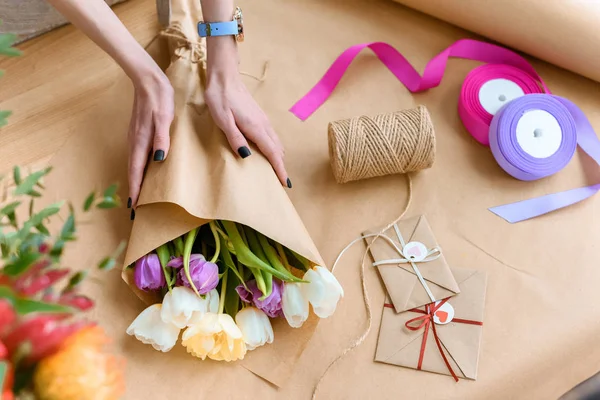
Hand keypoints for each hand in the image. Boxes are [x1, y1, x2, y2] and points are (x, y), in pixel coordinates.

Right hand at [127, 69, 174, 213]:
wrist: (147, 78)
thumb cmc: (159, 98)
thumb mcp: (164, 117)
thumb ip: (162, 138)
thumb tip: (158, 159)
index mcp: (140, 140)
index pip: (136, 171)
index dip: (136, 189)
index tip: (134, 206)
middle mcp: (134, 141)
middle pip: (133, 171)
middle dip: (134, 190)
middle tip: (134, 208)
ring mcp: (135, 136)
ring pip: (134, 163)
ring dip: (135, 180)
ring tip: (138, 195)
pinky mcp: (138, 131)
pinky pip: (137, 155)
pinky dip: (138, 168)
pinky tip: (144, 170)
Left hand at [204, 37, 289, 187]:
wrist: (225, 77)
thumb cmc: (220, 98)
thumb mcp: (223, 120)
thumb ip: (235, 138)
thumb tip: (247, 156)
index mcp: (256, 128)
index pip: (272, 153)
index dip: (279, 169)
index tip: (285, 183)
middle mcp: (264, 125)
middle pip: (278, 150)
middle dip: (281, 166)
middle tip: (282, 182)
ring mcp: (263, 120)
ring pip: (277, 142)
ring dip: (279, 157)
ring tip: (277, 170)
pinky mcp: (260, 117)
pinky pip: (272, 136)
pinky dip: (275, 147)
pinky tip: (269, 151)